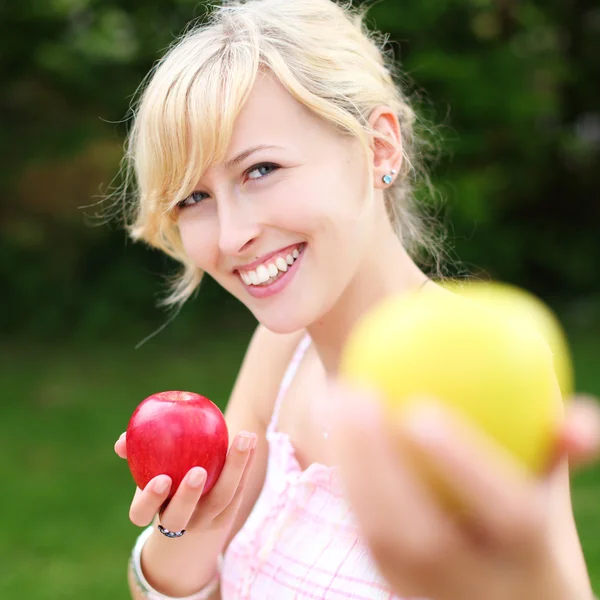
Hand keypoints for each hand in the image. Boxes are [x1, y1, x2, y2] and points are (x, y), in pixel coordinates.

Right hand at [114, 430, 256, 535]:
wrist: (194, 512)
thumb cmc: (165, 476)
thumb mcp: (149, 467)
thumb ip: (136, 452)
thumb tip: (122, 441)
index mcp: (153, 511)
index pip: (141, 514)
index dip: (149, 501)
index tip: (160, 479)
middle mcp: (179, 521)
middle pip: (181, 517)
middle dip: (188, 496)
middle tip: (198, 471)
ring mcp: (206, 519)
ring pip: (221, 499)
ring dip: (233, 468)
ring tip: (242, 439)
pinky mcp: (229, 511)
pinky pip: (239, 486)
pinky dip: (246, 462)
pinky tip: (251, 438)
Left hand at [329, 383, 599, 599]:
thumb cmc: (530, 535)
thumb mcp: (551, 498)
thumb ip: (561, 451)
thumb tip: (574, 412)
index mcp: (533, 560)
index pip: (507, 515)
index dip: (465, 464)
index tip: (419, 410)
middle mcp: (479, 591)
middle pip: (422, 536)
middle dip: (381, 464)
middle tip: (357, 393)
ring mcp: (428, 596)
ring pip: (380, 541)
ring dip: (350, 465)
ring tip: (333, 399)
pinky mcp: (395, 589)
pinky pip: (364, 538)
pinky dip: (344, 480)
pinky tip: (333, 430)